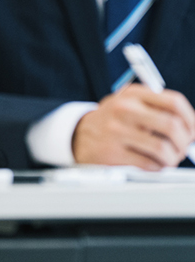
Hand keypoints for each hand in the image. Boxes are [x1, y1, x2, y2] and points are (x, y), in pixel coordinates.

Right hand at [72, 83, 194, 169]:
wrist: (78, 134)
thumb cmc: (113, 121)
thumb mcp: (130, 104)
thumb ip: (158, 109)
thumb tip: (191, 129)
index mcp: (132, 94)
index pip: (174, 102)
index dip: (191, 119)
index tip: (192, 131)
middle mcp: (123, 109)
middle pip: (171, 126)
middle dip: (184, 142)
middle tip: (183, 148)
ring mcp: (116, 131)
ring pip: (163, 148)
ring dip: (173, 158)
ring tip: (169, 158)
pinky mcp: (112, 152)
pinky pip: (149, 164)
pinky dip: (158, 167)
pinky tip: (153, 163)